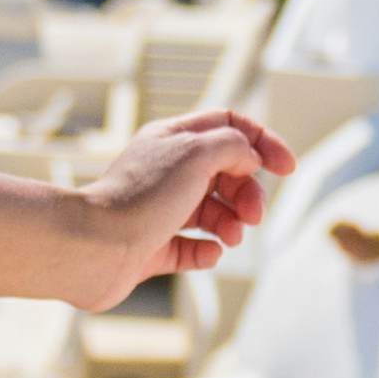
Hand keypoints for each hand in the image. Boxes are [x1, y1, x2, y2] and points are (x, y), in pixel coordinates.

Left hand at [46, 109, 290, 305]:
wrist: (92, 247)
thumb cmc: (141, 196)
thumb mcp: (197, 152)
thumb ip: (233, 145)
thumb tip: (250, 158)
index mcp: (173, 139)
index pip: (228, 125)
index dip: (262, 141)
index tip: (286, 168)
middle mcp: (165, 171)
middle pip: (225, 172)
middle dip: (248, 191)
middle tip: (254, 214)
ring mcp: (158, 212)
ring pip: (212, 212)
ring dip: (232, 223)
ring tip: (231, 237)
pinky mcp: (150, 249)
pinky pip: (191, 249)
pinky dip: (207, 252)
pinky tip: (209, 253)